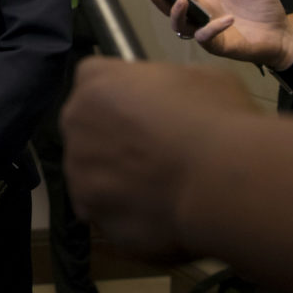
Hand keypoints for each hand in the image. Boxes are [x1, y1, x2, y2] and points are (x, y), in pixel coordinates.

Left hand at [61, 57, 260, 259]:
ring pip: (92, 172)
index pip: (95, 79)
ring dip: (116, 178)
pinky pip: (104, 210)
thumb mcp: (201, 78)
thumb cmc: (214, 119)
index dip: (124, 95)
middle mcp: (75, 121)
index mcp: (96, 79)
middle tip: (155, 152)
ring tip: (160, 189)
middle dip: (114, 137)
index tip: (150, 109)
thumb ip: (170, 85)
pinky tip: (157, 214)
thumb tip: (175, 101)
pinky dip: (125, 213)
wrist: (216, 182)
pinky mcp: (88, 210)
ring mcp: (78, 169)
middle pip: (88, 126)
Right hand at [144, 0, 292, 69]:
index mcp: (206, 1)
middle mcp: (202, 17)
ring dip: (177, 15)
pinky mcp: (219, 46)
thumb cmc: (267, 10)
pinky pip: (207, 38)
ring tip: (181, 1)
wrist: (283, 34)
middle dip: (158, 0)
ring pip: (181, 27)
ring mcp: (208, 33)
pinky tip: (226, 19)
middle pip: (171, 11)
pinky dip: (213, 28)